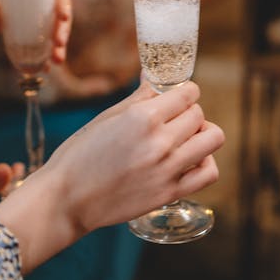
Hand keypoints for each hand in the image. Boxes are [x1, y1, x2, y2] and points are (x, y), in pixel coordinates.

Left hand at [0, 0, 71, 64]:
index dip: (64, 1)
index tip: (63, 17)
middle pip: (59, 13)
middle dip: (62, 30)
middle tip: (59, 44)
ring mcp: (35, 16)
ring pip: (53, 31)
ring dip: (57, 48)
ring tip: (57, 61)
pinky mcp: (28, 32)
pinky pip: (39, 45)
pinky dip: (42, 57)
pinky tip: (44, 69)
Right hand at [0, 81, 224, 272]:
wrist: (66, 200)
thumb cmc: (79, 155)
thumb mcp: (107, 117)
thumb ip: (139, 98)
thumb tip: (155, 79)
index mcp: (143, 118)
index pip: (187, 93)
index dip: (183, 91)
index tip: (176, 96)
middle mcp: (160, 142)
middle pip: (199, 114)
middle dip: (188, 111)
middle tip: (173, 118)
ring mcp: (168, 169)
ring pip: (213, 138)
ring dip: (202, 133)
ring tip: (184, 138)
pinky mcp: (169, 193)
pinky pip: (209, 173)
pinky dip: (205, 162)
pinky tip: (188, 160)